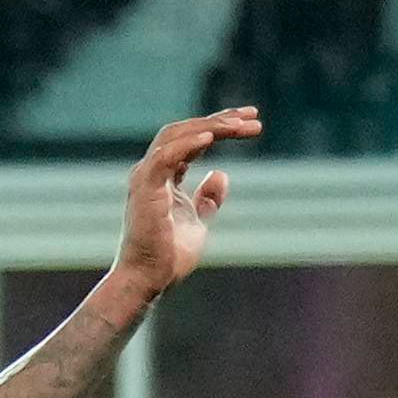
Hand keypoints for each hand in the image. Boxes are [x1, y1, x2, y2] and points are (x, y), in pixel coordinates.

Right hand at [111, 106, 258, 300]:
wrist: (147, 281)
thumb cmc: (167, 258)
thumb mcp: (197, 223)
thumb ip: (206, 200)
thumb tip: (220, 174)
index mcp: (163, 177)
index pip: (192, 140)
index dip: (220, 127)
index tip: (250, 122)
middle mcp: (152, 172)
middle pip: (186, 131)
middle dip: (220, 120)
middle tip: (253, 116)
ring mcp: (146, 177)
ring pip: (176, 136)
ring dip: (210, 127)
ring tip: (239, 125)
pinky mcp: (144, 188)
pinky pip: (165, 156)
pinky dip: (188, 144)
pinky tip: (211, 136)